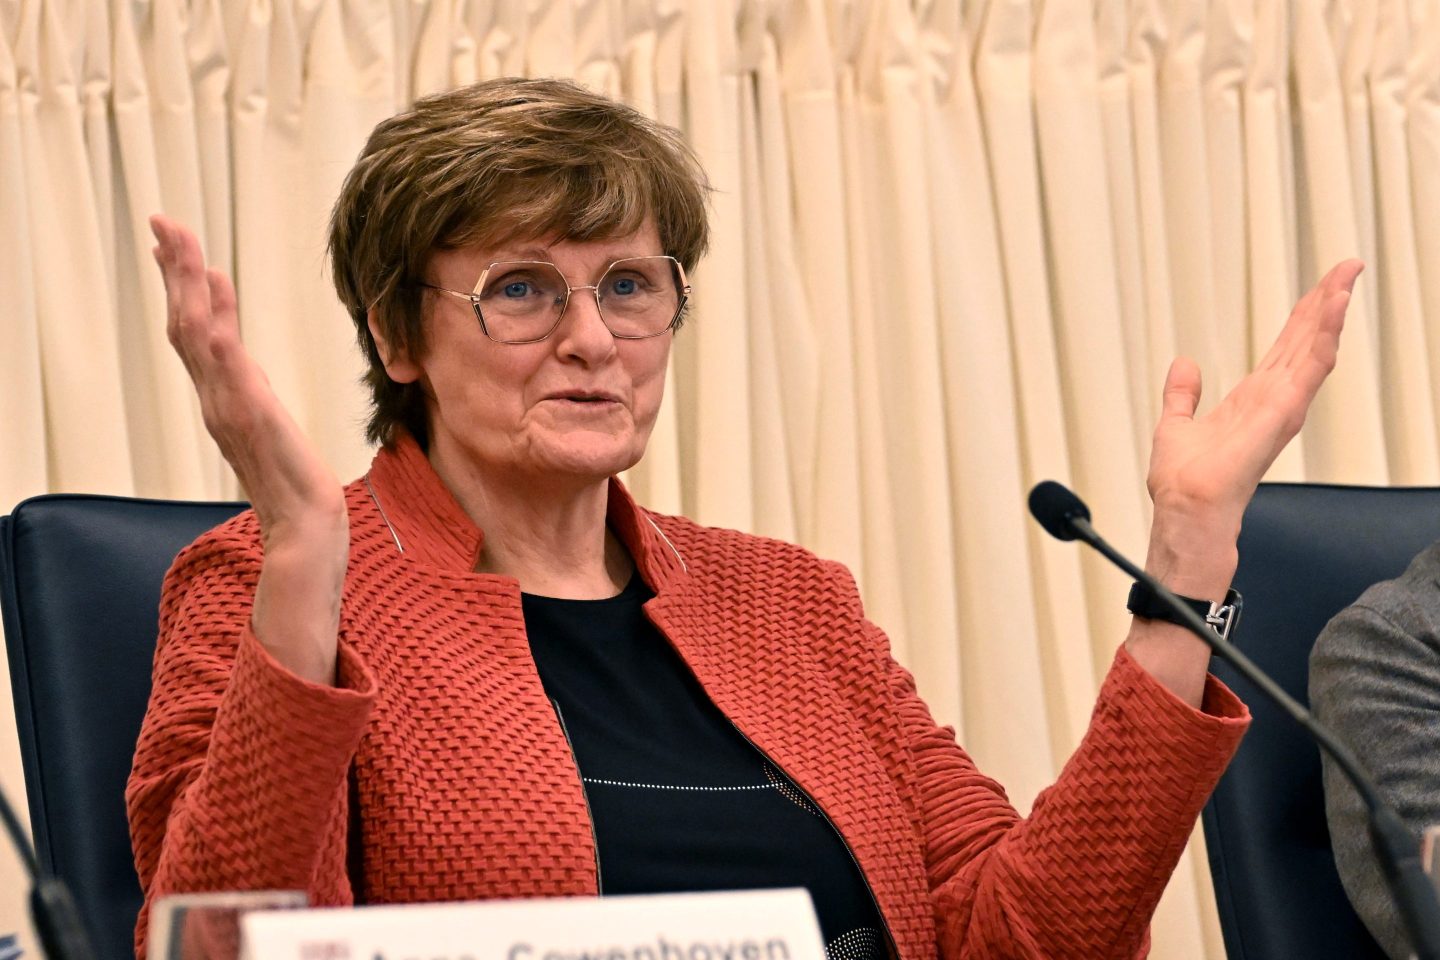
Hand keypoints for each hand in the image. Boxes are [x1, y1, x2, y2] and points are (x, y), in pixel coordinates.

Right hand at [151, 214, 347, 683]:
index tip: (171, 245)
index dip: (181, 286)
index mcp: (222, 397)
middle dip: (174, 271)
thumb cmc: (293, 483)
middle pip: (184, 323)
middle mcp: (217, 398)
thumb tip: (246, 364)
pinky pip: (228, 365)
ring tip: (179, 243)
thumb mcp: (271, 426)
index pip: (193, 332)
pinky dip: (216, 326)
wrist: (306, 527)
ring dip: (187, 286)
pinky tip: (212, 294)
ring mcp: (229, 407)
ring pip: (197, 336)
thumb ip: (253, 393)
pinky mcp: (251, 417)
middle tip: (162, 223)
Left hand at [1127, 259, 1362, 705]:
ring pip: (1312, 352)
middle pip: (1306, 343)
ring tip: (1346, 279)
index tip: (1324, 284)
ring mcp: (1279, 410)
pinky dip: (1319, 342)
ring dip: (1329, 315)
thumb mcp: (1175, 425)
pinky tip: (1331, 315)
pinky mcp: (1277, 419)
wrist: (1184, 516)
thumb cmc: (1184, 485)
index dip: (1304, 316)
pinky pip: (1304, 373)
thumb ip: (1182, 394)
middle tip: (1348, 265)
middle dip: (1326, 304)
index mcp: (1253, 400)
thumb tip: (1184, 364)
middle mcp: (1273, 403)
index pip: (1285, 348)